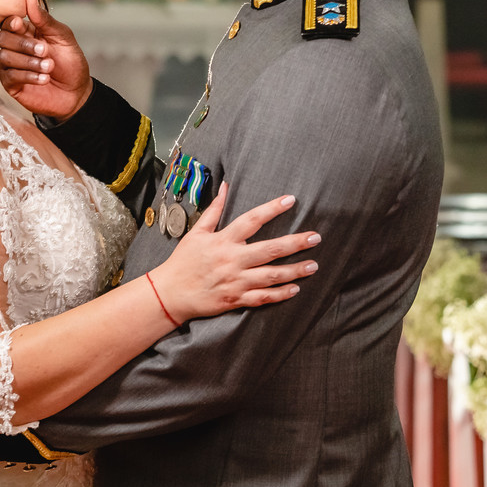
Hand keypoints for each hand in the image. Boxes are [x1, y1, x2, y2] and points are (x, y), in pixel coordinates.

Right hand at [0, 0, 91, 121]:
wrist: (77, 93)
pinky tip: (44, 78)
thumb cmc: (71, 63)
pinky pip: (10, 76)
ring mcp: (12, 66)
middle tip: (45, 51)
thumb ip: (45, 20)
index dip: (11, 23)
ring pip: (5, 57)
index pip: (9, 22)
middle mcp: (16, 47)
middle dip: (23, 44)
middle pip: (3, 38)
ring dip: (29, 62)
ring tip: (49, 67)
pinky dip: (28, 76)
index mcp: (27, 32)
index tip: (20, 24)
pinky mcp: (12, 85)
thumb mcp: (63, 37)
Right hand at [150, 183, 319, 322]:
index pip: (252, 220)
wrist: (170, 293)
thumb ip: (214, 210)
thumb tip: (225, 186)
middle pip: (270, 249)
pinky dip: (280, 294)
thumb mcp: (196, 232)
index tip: (290, 200)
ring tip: (313, 265)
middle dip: (295, 243)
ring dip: (295, 270)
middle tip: (315, 237)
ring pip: (271, 275)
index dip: (272, 209)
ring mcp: (235, 281)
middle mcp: (232, 260)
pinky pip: (263, 297)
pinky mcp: (236, 299)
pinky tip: (295, 289)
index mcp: (223, 241)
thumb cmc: (183, 261)